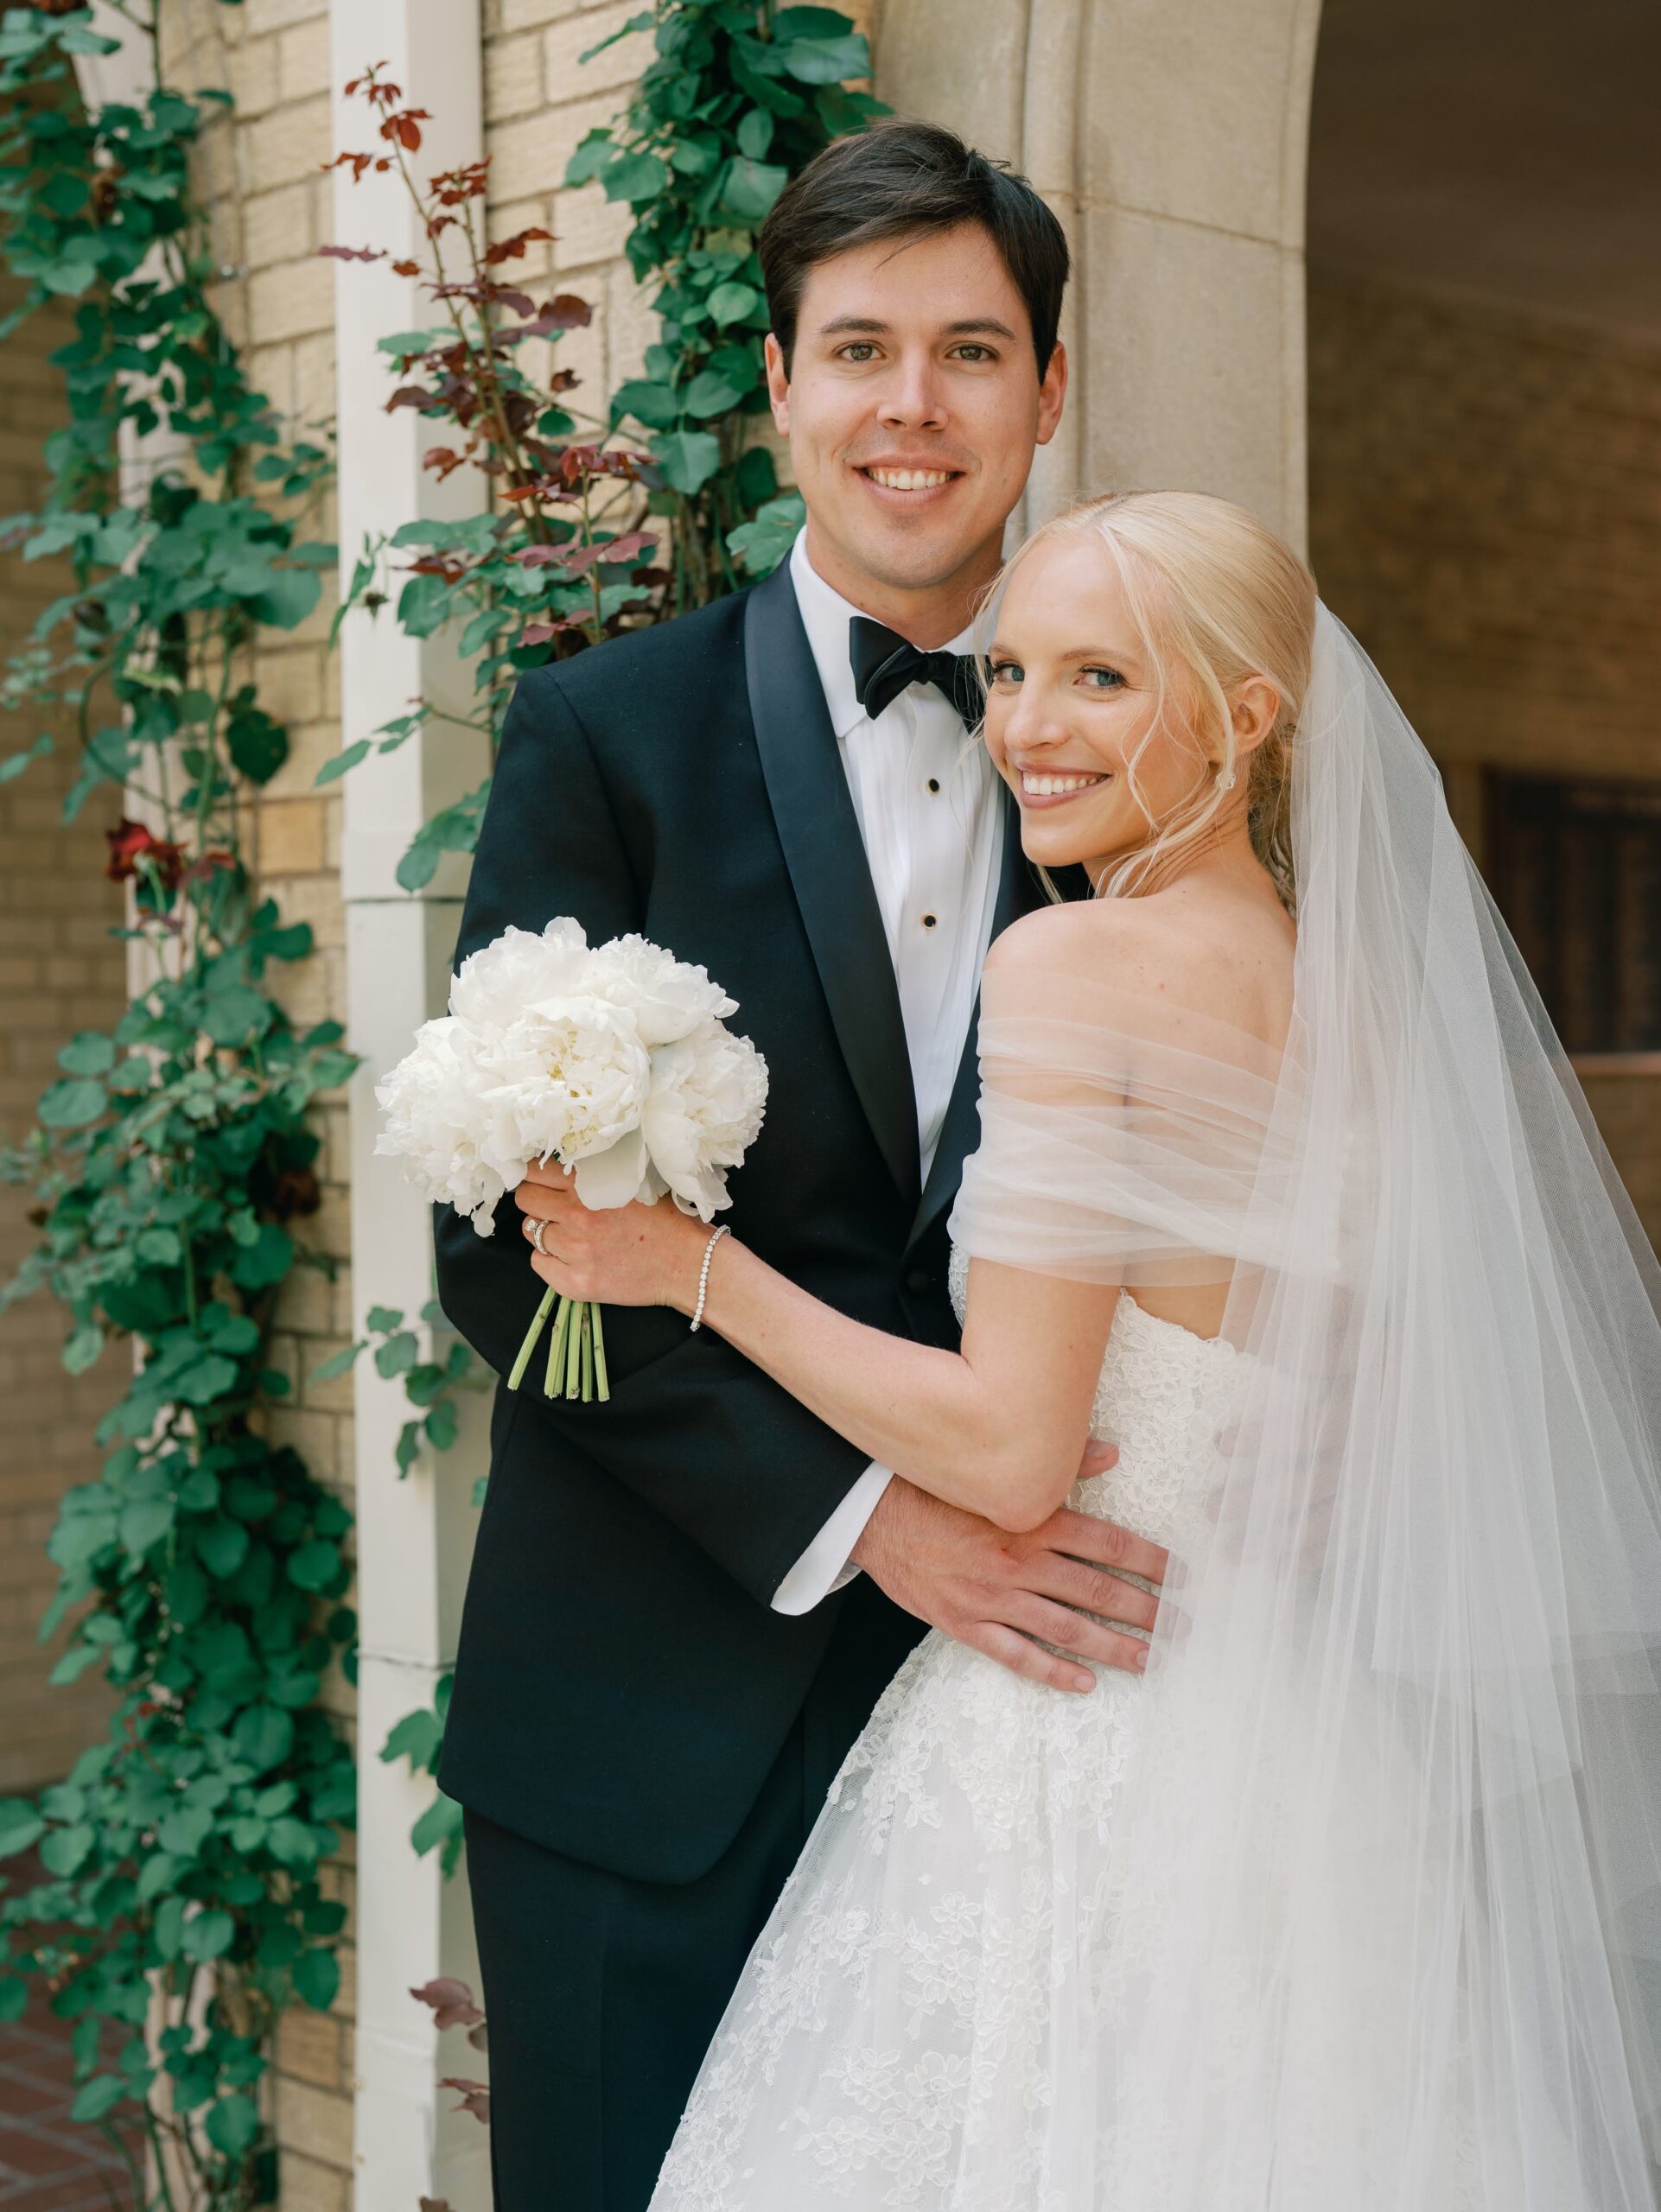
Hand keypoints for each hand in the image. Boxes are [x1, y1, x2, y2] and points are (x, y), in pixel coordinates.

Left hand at [514, 1161, 708, 1310]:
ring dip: (546, 1231)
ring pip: (531, 1233)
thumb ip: (597, 1171)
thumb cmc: (668, 1220)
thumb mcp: (634, 1181)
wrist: (690, 1265)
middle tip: (553, 1207)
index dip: (534, 1175)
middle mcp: (578, 1216)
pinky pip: (539, 1264)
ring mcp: (576, 1252)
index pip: (533, 1172)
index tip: (540, 1180)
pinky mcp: (577, 1283)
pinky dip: (550, 1260)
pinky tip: (573, 1257)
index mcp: (591, 1186)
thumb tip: (560, 1162)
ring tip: (571, 1234)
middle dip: (536, 1201)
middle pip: (526, 1200)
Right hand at [851, 1443, 1166, 1693]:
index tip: (1181, 1577)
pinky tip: (1083, 1682)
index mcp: (1031, 1520)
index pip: (1107, 1543)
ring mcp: (993, 1598)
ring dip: (1111, 1646)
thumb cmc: (936, 1487)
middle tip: (1178, 1626)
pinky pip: (1017, 1655)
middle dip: (1143, 1610)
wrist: (873, 1514)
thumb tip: (1112, 1451)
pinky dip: (1053, 1671)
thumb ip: (1058, 1462)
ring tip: (1146, 1658)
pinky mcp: (966, 1623)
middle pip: (1096, 1590)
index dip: (1149, 1562)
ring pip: (1066, 1628)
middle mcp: (1019, 1561)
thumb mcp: (995, 1469)